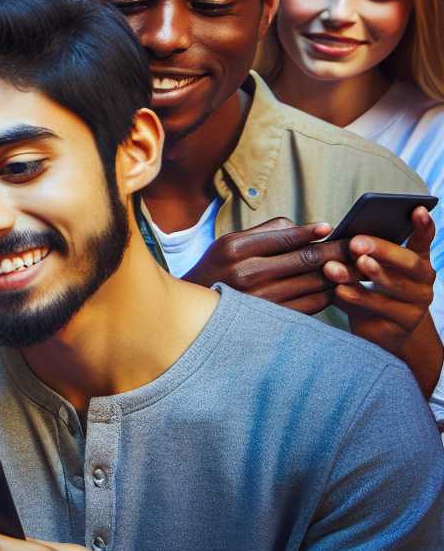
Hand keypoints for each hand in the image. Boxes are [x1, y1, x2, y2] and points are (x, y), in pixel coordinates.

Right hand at [182, 218, 349, 312]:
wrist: (190, 314)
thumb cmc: (216, 272)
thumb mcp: (229, 244)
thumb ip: (267, 232)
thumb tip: (309, 229)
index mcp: (234, 249)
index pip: (284, 236)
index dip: (312, 232)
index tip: (331, 228)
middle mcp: (245, 274)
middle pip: (305, 259)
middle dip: (337, 251)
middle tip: (359, 246)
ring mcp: (259, 300)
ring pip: (313, 283)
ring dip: (338, 273)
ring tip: (355, 266)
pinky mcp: (271, 321)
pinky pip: (311, 306)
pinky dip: (327, 294)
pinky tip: (334, 287)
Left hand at [325, 209, 440, 391]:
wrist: (381, 334)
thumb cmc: (370, 292)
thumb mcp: (366, 271)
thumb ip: (360, 254)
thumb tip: (334, 234)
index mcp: (416, 262)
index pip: (423, 241)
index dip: (423, 226)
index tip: (418, 208)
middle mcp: (423, 282)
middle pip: (409, 263)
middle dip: (382, 250)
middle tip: (356, 242)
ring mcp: (417, 304)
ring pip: (393, 286)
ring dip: (365, 274)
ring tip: (341, 266)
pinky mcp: (402, 324)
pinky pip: (379, 308)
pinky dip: (358, 297)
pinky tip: (339, 290)